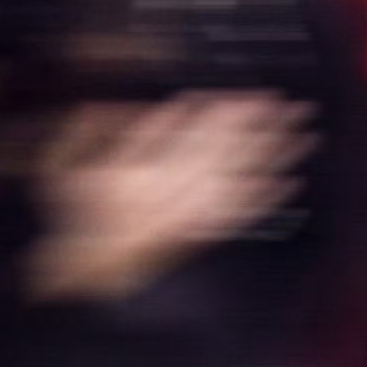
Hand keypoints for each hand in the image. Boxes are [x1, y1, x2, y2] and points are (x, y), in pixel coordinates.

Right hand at [28, 90, 314, 301]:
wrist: (88, 271)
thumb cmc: (77, 215)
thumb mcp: (62, 167)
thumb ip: (88, 132)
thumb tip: (116, 106)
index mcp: (134, 172)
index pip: (182, 132)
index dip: (216, 112)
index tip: (244, 95)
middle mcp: (167, 193)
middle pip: (223, 152)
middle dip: (260, 127)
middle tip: (293, 105)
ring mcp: (188, 215)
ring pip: (238, 179)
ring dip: (273, 157)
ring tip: (304, 135)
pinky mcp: (199, 233)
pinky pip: (237, 216)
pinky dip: (264, 199)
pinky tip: (290, 183)